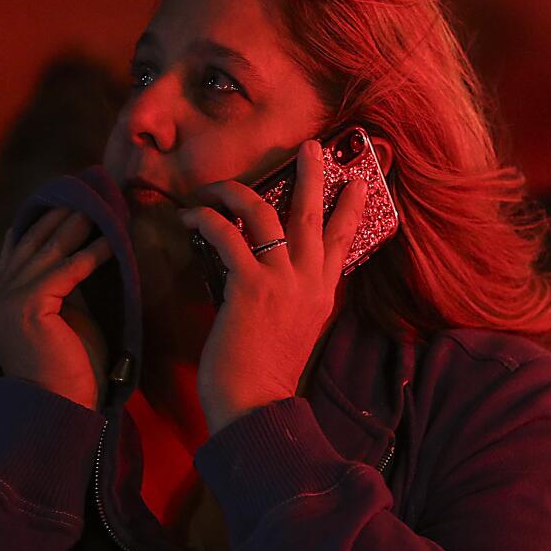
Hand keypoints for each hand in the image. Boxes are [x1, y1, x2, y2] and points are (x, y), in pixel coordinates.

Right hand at [0, 208, 113, 409]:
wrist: (61, 411)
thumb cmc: (71, 373)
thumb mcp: (67, 319)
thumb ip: (66, 288)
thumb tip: (86, 252)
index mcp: (0, 304)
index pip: (18, 253)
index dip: (40, 226)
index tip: (63, 202)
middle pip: (31, 246)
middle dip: (59, 218)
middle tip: (85, 194)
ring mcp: (6, 303)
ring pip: (47, 254)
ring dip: (75, 227)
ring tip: (99, 206)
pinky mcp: (26, 308)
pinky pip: (65, 271)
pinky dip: (91, 254)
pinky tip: (111, 240)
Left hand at [182, 140, 367, 432]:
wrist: (257, 405)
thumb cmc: (267, 376)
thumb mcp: (296, 331)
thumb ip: (292, 299)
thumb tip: (268, 274)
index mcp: (323, 293)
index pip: (344, 240)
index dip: (351, 208)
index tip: (358, 181)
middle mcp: (309, 280)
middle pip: (314, 214)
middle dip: (312, 175)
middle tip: (311, 145)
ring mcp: (282, 281)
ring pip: (268, 213)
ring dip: (238, 191)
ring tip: (217, 185)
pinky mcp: (250, 285)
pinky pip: (228, 234)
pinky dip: (208, 219)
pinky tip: (191, 216)